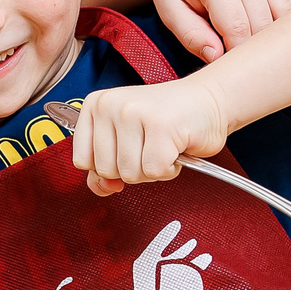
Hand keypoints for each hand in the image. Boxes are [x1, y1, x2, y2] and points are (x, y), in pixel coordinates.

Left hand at [72, 76, 230, 198]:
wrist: (209, 101)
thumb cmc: (167, 122)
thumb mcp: (125, 140)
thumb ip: (104, 167)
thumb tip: (102, 188)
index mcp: (95, 105)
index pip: (82, 160)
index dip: (106, 168)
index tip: (126, 152)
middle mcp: (110, 105)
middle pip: (105, 170)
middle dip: (132, 169)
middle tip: (150, 146)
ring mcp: (134, 113)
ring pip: (129, 174)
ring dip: (152, 169)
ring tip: (163, 145)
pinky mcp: (160, 126)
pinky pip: (153, 172)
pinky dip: (168, 169)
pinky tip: (175, 148)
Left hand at [136, 0, 290, 61]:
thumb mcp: (169, 13)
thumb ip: (192, 36)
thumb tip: (218, 57)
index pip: (239, 31)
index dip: (238, 57)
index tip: (233, 71)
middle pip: (265, 23)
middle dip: (258, 49)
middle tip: (250, 65)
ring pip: (286, 8)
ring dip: (280, 31)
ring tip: (269, 49)